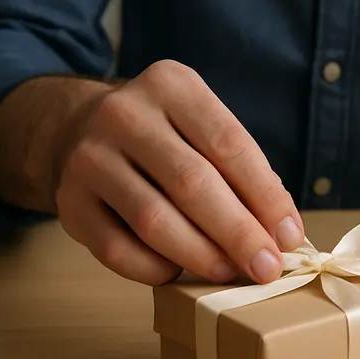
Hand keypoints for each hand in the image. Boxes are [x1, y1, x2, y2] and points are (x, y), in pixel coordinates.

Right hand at [49, 60, 303, 285]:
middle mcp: (126, 114)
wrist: (76, 131)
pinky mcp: (69, 203)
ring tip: (229, 272)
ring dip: (200, 255)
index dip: (265, 196)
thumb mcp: (203, 129)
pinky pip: (118, 250)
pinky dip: (155, 269)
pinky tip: (178, 272)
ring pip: (153, 220)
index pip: (229, 144)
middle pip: (193, 183)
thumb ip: (242, 172)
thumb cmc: (165, 138)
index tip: (290, 236)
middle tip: (267, 268)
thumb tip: (281, 233)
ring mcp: (90, 157)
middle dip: (238, 233)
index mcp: (172, 86)